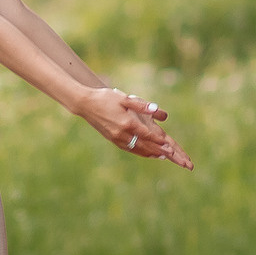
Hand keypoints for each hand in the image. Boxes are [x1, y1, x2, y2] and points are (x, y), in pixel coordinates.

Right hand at [79, 86, 193, 169]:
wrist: (85, 104)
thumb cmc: (105, 98)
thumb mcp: (124, 98)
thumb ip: (141, 105)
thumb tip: (156, 109)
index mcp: (126, 123)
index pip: (147, 135)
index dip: (159, 141)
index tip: (169, 147)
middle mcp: (122, 134)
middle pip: (143, 145)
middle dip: (158, 150)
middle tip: (171, 156)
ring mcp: (116, 138)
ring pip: (136, 149)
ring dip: (149, 153)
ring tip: (161, 156)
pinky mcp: (112, 139)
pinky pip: (128, 148)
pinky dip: (139, 151)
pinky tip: (145, 152)